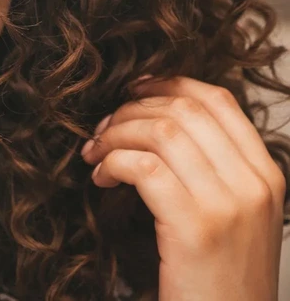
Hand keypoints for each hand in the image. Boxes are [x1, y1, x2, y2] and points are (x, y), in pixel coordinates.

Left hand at [80, 75, 285, 300]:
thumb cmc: (219, 278)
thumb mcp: (233, 215)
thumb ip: (211, 167)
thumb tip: (158, 119)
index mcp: (266, 174)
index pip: (218, 100)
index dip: (169, 84)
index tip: (133, 90)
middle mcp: (254, 183)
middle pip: (184, 109)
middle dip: (131, 109)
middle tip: (102, 128)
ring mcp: (228, 204)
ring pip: (161, 130)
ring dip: (115, 134)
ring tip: (95, 153)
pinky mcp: (195, 227)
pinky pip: (143, 167)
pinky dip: (112, 163)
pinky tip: (101, 178)